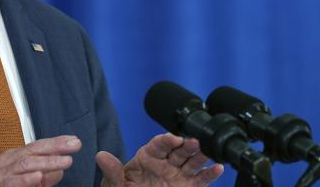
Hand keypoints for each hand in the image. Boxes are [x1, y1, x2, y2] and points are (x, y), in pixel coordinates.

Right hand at [0, 135, 81, 186]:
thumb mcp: (23, 183)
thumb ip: (42, 179)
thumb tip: (60, 171)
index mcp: (14, 158)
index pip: (38, 147)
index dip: (56, 143)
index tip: (75, 141)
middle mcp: (7, 161)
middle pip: (33, 149)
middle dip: (55, 146)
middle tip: (75, 145)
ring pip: (25, 163)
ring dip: (47, 162)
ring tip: (65, 162)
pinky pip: (11, 181)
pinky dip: (25, 179)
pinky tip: (38, 177)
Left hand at [96, 133, 222, 186]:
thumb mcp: (115, 184)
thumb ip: (112, 171)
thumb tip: (101, 156)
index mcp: (148, 156)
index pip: (158, 144)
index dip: (166, 140)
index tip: (173, 138)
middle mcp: (165, 162)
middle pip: (179, 150)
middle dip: (187, 145)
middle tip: (194, 142)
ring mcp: (178, 174)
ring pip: (192, 162)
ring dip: (201, 155)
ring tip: (209, 151)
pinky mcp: (188, 186)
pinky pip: (201, 180)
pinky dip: (210, 174)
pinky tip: (218, 168)